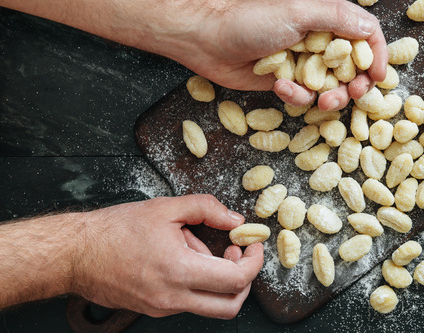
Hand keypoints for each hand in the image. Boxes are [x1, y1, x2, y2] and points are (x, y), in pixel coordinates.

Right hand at [71, 195, 263, 318]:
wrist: (75, 253)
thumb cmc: (115, 229)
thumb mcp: (166, 208)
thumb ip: (207, 209)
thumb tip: (235, 219)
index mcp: (179, 271)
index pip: (236, 280)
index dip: (253, 262)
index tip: (252, 246)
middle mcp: (172, 298)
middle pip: (229, 306)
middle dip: (244, 281)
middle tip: (236, 254)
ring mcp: (162, 308)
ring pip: (209, 305)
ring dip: (217, 280)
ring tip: (199, 249)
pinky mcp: (154, 310)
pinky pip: (188, 302)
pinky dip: (196, 282)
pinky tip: (181, 257)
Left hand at [186, 0, 387, 110]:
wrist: (208, 40)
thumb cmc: (251, 20)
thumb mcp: (299, 11)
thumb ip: (337, 18)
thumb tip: (370, 30)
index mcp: (325, 14)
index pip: (365, 32)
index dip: (378, 54)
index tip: (379, 76)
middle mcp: (318, 36)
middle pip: (354, 63)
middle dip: (356, 83)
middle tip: (353, 94)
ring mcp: (303, 60)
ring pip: (332, 84)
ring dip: (330, 96)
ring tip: (320, 102)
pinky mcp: (287, 79)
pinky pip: (305, 95)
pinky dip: (296, 96)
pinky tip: (280, 87)